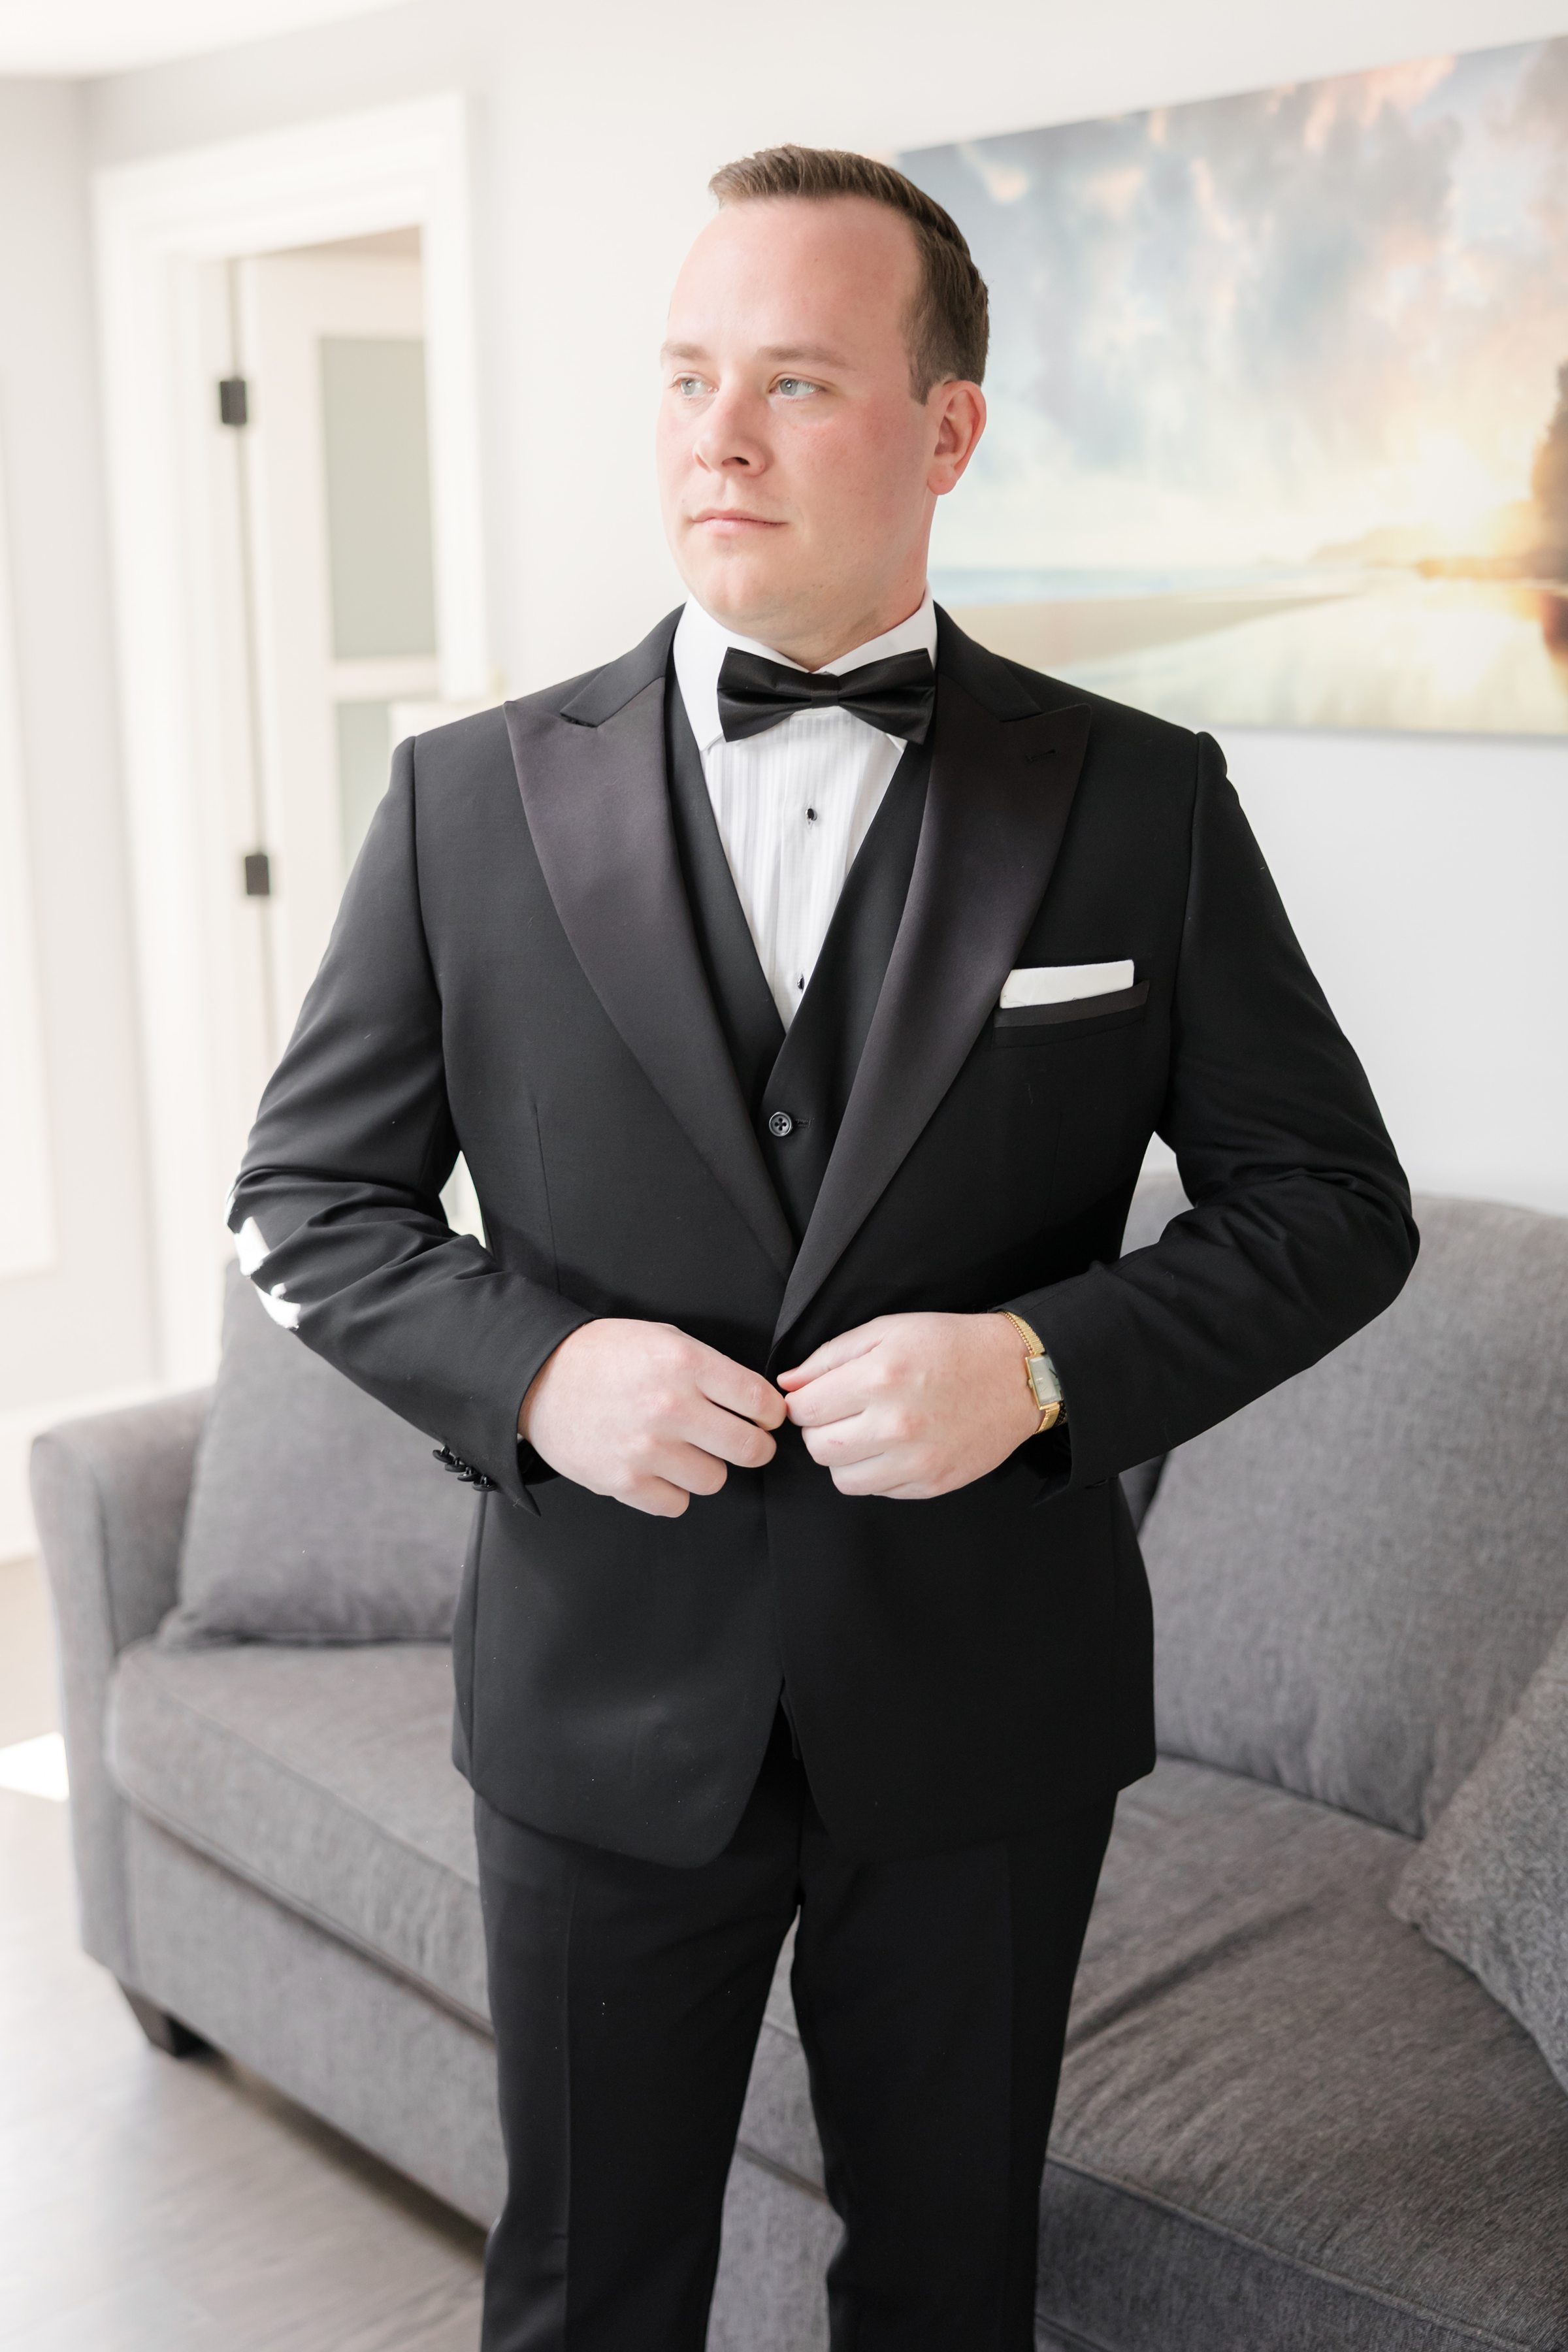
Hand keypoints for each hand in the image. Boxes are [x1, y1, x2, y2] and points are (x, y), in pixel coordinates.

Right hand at [519, 1319, 784, 1517]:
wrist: (538, 1377)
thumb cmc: (604, 1356)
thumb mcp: (662, 1339)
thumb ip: (710, 1368)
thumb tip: (756, 1403)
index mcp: (685, 1363)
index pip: (759, 1401)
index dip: (771, 1414)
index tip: (766, 1418)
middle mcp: (670, 1406)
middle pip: (750, 1449)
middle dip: (755, 1447)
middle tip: (744, 1442)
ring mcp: (646, 1449)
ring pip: (715, 1480)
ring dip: (706, 1468)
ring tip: (684, 1450)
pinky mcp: (623, 1482)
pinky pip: (677, 1503)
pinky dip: (672, 1491)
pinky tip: (658, 1469)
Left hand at [778, 1312, 1041, 1499]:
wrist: (1016, 1375)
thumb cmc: (950, 1345)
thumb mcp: (888, 1330)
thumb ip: (831, 1356)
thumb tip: (788, 1384)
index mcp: (879, 1378)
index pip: (803, 1409)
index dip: (802, 1403)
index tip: (816, 1398)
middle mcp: (895, 1424)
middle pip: (817, 1448)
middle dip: (817, 1431)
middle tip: (838, 1415)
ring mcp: (916, 1460)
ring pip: (842, 1478)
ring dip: (843, 1458)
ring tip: (864, 1433)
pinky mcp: (932, 1483)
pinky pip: (878, 1491)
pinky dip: (875, 1473)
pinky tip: (893, 1447)